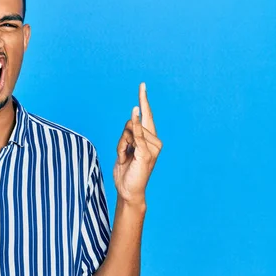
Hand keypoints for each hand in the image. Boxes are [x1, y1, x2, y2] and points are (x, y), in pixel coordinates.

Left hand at [113, 83, 161, 206]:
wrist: (128, 190)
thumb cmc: (126, 171)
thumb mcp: (123, 149)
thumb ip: (127, 134)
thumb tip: (131, 122)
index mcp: (150, 139)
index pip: (146, 115)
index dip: (143, 100)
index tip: (142, 85)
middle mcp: (155, 141)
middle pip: (131, 124)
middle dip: (122, 139)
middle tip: (125, 156)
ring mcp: (153, 147)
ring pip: (129, 132)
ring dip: (121, 146)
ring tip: (126, 160)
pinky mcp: (147, 153)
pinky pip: (135, 137)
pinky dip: (129, 137)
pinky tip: (130, 135)